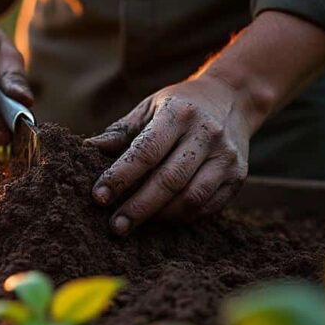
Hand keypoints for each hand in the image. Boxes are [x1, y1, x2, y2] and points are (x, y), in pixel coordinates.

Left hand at [85, 74, 254, 234]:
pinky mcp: (238, 177)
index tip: (99, 197)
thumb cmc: (179, 106)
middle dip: (138, 207)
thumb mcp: (149, 108)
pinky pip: (208, 206)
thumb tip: (86, 150)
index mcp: (179, 114)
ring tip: (135, 224)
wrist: (233, 99)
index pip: (146, 151)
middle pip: (169, 180)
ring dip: (160, 217)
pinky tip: (160, 219)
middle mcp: (207, 135)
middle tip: (115, 226)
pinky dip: (181, 218)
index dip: (121, 177)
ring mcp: (227, 157)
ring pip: (192, 198)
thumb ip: (120, 133)